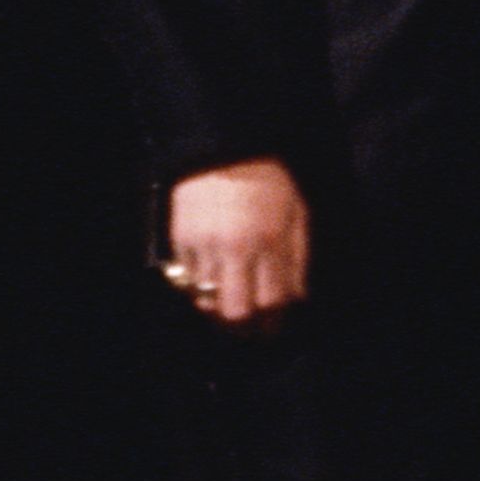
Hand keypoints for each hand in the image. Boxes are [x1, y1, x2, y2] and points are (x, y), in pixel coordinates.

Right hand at [165, 157, 308, 329]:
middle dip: (242, 328)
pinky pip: (185, 278)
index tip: (271, 331)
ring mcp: (204, 245)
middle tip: (246, 330)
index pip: (271, 301)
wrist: (224, 148)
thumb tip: (298, 298)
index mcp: (269, 242)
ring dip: (216, 309)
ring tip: (224, 309)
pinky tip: (205, 285)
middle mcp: (235, 249)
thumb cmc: (268, 180)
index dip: (271, 324)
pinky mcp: (180, 239)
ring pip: (206, 299)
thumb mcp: (295, 213)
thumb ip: (299, 257)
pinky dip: (195, 287)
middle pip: (235, 311)